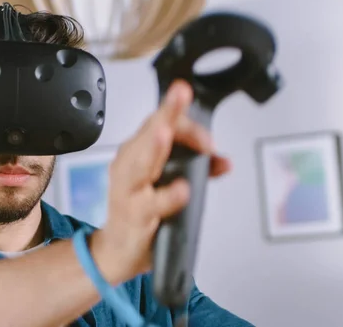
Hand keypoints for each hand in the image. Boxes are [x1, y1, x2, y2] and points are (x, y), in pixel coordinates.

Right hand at [91, 80, 231, 283]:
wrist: (118, 249)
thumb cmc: (140, 210)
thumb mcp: (169, 184)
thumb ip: (199, 170)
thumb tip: (225, 162)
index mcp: (139, 151)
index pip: (160, 123)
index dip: (183, 118)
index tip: (208, 133)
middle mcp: (129, 164)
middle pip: (149, 133)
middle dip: (166, 113)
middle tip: (181, 93)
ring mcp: (128, 189)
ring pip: (141, 163)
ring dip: (155, 147)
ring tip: (166, 132)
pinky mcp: (133, 214)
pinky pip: (151, 204)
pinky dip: (167, 196)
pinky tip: (182, 189)